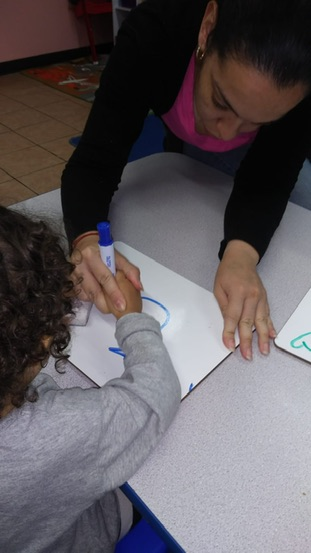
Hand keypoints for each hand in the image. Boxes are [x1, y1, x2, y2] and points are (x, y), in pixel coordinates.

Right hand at [71, 234, 142, 313]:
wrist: (83, 245)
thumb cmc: (102, 252)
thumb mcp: (118, 257)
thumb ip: (130, 270)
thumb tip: (138, 286)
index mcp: (92, 256)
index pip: (105, 278)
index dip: (114, 293)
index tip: (121, 305)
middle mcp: (79, 265)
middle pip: (94, 290)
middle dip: (106, 304)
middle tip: (116, 310)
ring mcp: (72, 275)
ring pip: (87, 296)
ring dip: (99, 302)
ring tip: (108, 302)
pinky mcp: (68, 281)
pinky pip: (81, 296)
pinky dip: (91, 298)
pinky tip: (97, 294)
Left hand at [213, 240, 275, 360]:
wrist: (242, 258)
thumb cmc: (227, 273)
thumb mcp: (218, 288)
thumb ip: (224, 306)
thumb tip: (229, 324)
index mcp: (237, 292)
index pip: (233, 317)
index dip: (230, 333)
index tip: (229, 346)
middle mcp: (251, 296)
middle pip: (249, 322)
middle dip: (247, 340)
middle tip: (247, 355)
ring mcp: (260, 297)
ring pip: (261, 321)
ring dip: (262, 338)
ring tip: (263, 351)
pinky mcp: (265, 299)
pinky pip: (267, 315)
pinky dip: (270, 326)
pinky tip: (272, 337)